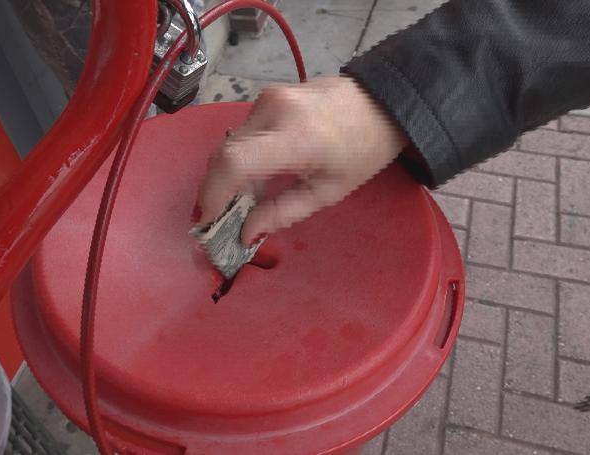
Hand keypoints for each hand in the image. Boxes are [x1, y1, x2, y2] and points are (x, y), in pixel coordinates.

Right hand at [197, 75, 409, 243]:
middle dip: (215, 189)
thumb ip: (283, 212)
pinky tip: (252, 175)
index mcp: (297, 137)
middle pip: (224, 153)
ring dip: (226, 173)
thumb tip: (246, 233)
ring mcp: (269, 97)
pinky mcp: (268, 94)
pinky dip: (239, 155)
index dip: (213, 192)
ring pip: (229, 142)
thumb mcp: (329, 191)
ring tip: (237, 200)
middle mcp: (275, 110)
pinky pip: (241, 131)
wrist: (382, 102)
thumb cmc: (363, 150)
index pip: (234, 162)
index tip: (207, 218)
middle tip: (217, 217)